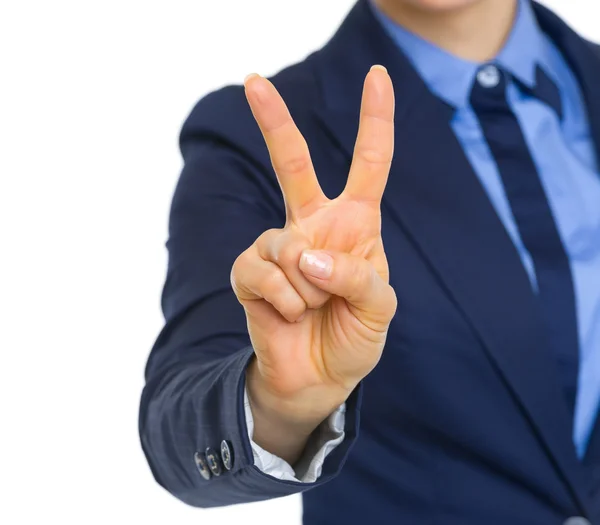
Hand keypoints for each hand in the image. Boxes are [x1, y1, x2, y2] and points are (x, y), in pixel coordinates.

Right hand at [231, 66, 396, 448]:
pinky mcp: (250, 274)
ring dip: (310, 288)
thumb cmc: (353, 336)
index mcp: (354, 226)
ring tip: (313, 309)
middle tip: (253, 80)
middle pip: (292, 164)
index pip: (369, 165)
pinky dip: (285, 300)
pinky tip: (289, 314)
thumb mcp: (379, 307)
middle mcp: (313, 227)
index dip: (375, 121)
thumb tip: (307, 254)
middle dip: (274, 122)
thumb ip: (357, 276)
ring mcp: (279, 248)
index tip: (378, 76)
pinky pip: (264, 272)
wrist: (319, 379)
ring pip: (288, 246)